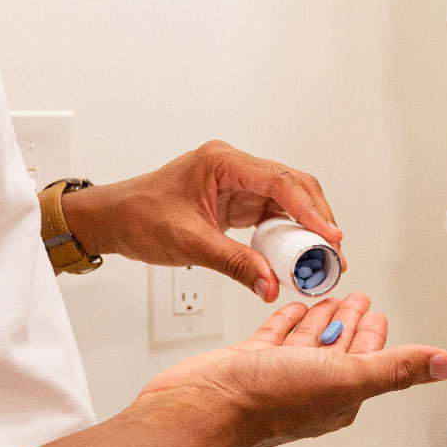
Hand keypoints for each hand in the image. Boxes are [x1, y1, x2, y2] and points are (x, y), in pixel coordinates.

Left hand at [60, 140, 343, 300]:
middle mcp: (233, 167)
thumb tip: (270, 284)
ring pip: (286, 201)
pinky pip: (271, 215)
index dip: (310, 209)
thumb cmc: (138, 216)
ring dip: (304, 228)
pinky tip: (294, 256)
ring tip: (320, 258)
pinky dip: (286, 235)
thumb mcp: (189, 242)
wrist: (113, 220)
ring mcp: (235, 184)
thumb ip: (233, 263)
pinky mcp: (234, 202)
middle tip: (333, 252)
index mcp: (221, 162)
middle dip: (316, 218)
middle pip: (292, 186)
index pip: (278, 181)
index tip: (330, 235)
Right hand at [133, 291, 446, 446]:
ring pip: (307, 341)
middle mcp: (310, 385)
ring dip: (321, 319)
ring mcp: (278, 375)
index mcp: (340, 394)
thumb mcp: (345, 376)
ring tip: (328, 298)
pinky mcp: (249, 363)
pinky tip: (289, 310)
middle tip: (359, 298)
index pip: (368, 358)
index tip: (380, 312)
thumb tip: (445, 364)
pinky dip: (286, 321)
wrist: (206, 405)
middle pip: (339, 347)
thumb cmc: (266, 401)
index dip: (376, 334)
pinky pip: (274, 338)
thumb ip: (395, 367)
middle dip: (351, 322)